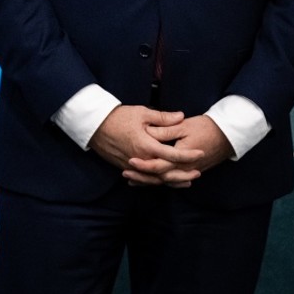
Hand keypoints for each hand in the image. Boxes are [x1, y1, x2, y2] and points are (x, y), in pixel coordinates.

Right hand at [88, 105, 203, 187]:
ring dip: (172, 180)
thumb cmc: (117, 117)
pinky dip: (156, 181)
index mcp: (146, 145)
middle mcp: (140, 159)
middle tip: (198, 172)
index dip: (188, 155)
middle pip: (166, 172)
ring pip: (155, 179)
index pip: (172, 154)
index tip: (200, 153)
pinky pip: (144, 178)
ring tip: (186, 181)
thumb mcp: (141, 113)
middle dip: (183, 173)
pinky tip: (164, 180)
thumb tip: (181, 117)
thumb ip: (163, 118)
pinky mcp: (124, 167)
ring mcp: (132, 165)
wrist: (93, 125)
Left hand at [129, 114, 233, 181]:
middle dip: (142, 177)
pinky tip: (148, 181)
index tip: (130, 161)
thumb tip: (148, 132)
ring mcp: (188, 171)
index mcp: (182, 156)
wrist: (227, 135)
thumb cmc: (205, 128)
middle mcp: (185, 168)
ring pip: (166, 181)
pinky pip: (173, 181)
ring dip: (149, 181)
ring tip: (131, 180)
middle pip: (161, 177)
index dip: (144, 165)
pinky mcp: (189, 172)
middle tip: (125, 173)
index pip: (160, 165)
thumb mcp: (184, 126)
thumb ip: (166, 130)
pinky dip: (160, 181)